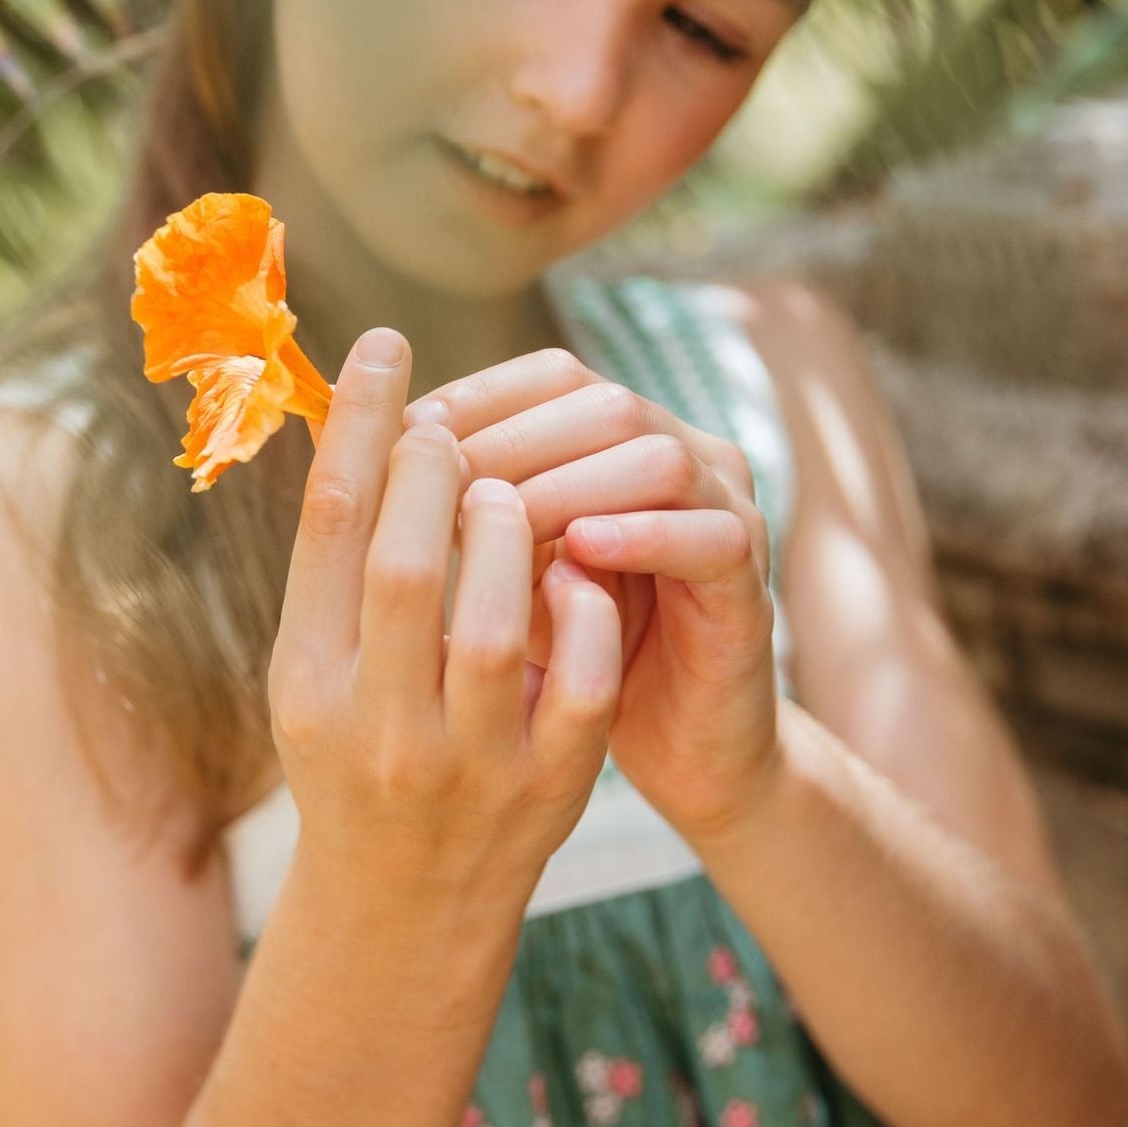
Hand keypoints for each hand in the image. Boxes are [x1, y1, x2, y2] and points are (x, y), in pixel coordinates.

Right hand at [270, 330, 624, 910]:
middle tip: (452, 425)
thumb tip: (362, 421)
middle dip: (438, 471)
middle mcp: (378, 728)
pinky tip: (576, 570)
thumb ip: (337, 564)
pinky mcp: (551, 788)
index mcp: (307, 685)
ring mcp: (469, 764)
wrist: (404, 908)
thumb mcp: (315, 670)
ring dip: (513, 533)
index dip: (362, 426)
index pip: (331, 531)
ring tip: (508, 493)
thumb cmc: (354, 755)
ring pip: (497, 624)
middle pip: (408, 568)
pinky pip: (582, 682)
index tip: (388, 345)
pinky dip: (584, 612)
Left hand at [405, 349, 782, 845]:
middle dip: (514, 437)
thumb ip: (472, 512)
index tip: (405, 431)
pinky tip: (581, 550)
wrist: (681, 749)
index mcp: (626, 441)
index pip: (555, 377)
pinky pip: (709, 538)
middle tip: (440, 477)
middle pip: (603, 403)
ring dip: (571, 482)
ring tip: (498, 518)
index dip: (478, 395)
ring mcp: (726, 513)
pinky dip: (645, 535)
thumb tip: (379, 457)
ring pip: (658, 457)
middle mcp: (685, 456)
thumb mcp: (512, 572)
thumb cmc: (577, 653)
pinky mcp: (748, 582)